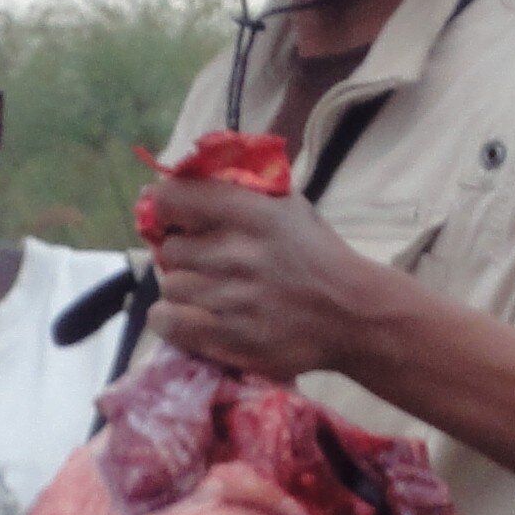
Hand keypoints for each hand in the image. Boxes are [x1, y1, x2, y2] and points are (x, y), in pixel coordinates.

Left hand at [138, 172, 390, 382]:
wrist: (352, 315)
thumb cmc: (316, 256)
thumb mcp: (287, 207)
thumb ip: (240, 190)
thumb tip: (182, 175)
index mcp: (252, 214)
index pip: (174, 198)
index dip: (162, 204)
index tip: (167, 213)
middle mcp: (236, 254)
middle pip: (168, 249)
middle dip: (180, 253)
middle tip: (200, 260)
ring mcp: (230, 300)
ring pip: (168, 287)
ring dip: (182, 288)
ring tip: (206, 291)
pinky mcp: (227, 339)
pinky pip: (168, 323)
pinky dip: (170, 319)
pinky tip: (189, 315)